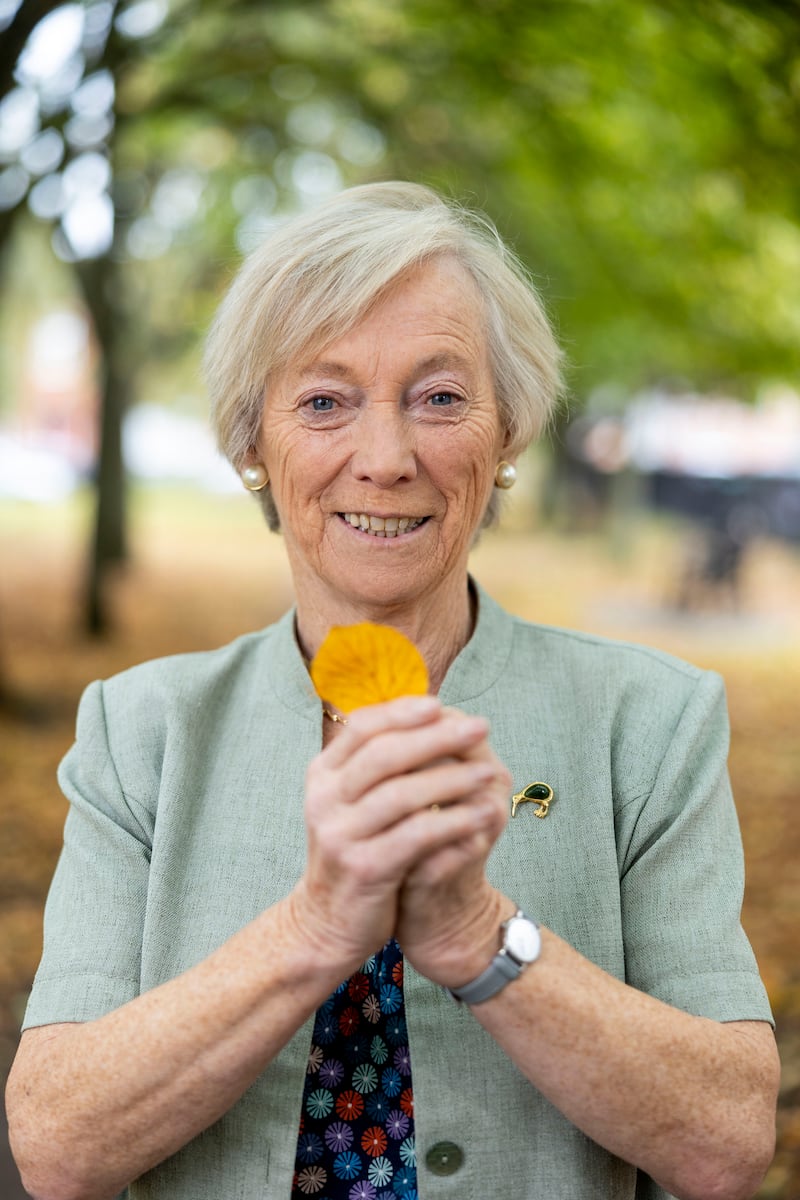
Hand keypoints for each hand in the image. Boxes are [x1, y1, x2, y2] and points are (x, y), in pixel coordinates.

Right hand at [290, 696, 505, 975]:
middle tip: (480, 727)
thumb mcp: (354, 802)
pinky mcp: (364, 868)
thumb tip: (428, 714)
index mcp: (322, 775)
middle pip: (384, 754)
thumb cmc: (355, 851)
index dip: (401, 712)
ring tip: (490, 774)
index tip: (441, 705)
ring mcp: (340, 834)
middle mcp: (325, 799)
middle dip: (436, 737)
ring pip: (401, 794)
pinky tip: (483, 815)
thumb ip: (380, 764)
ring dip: (452, 780)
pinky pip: (416, 836)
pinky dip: (453, 822)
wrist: (327, 922)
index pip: (361, 727)